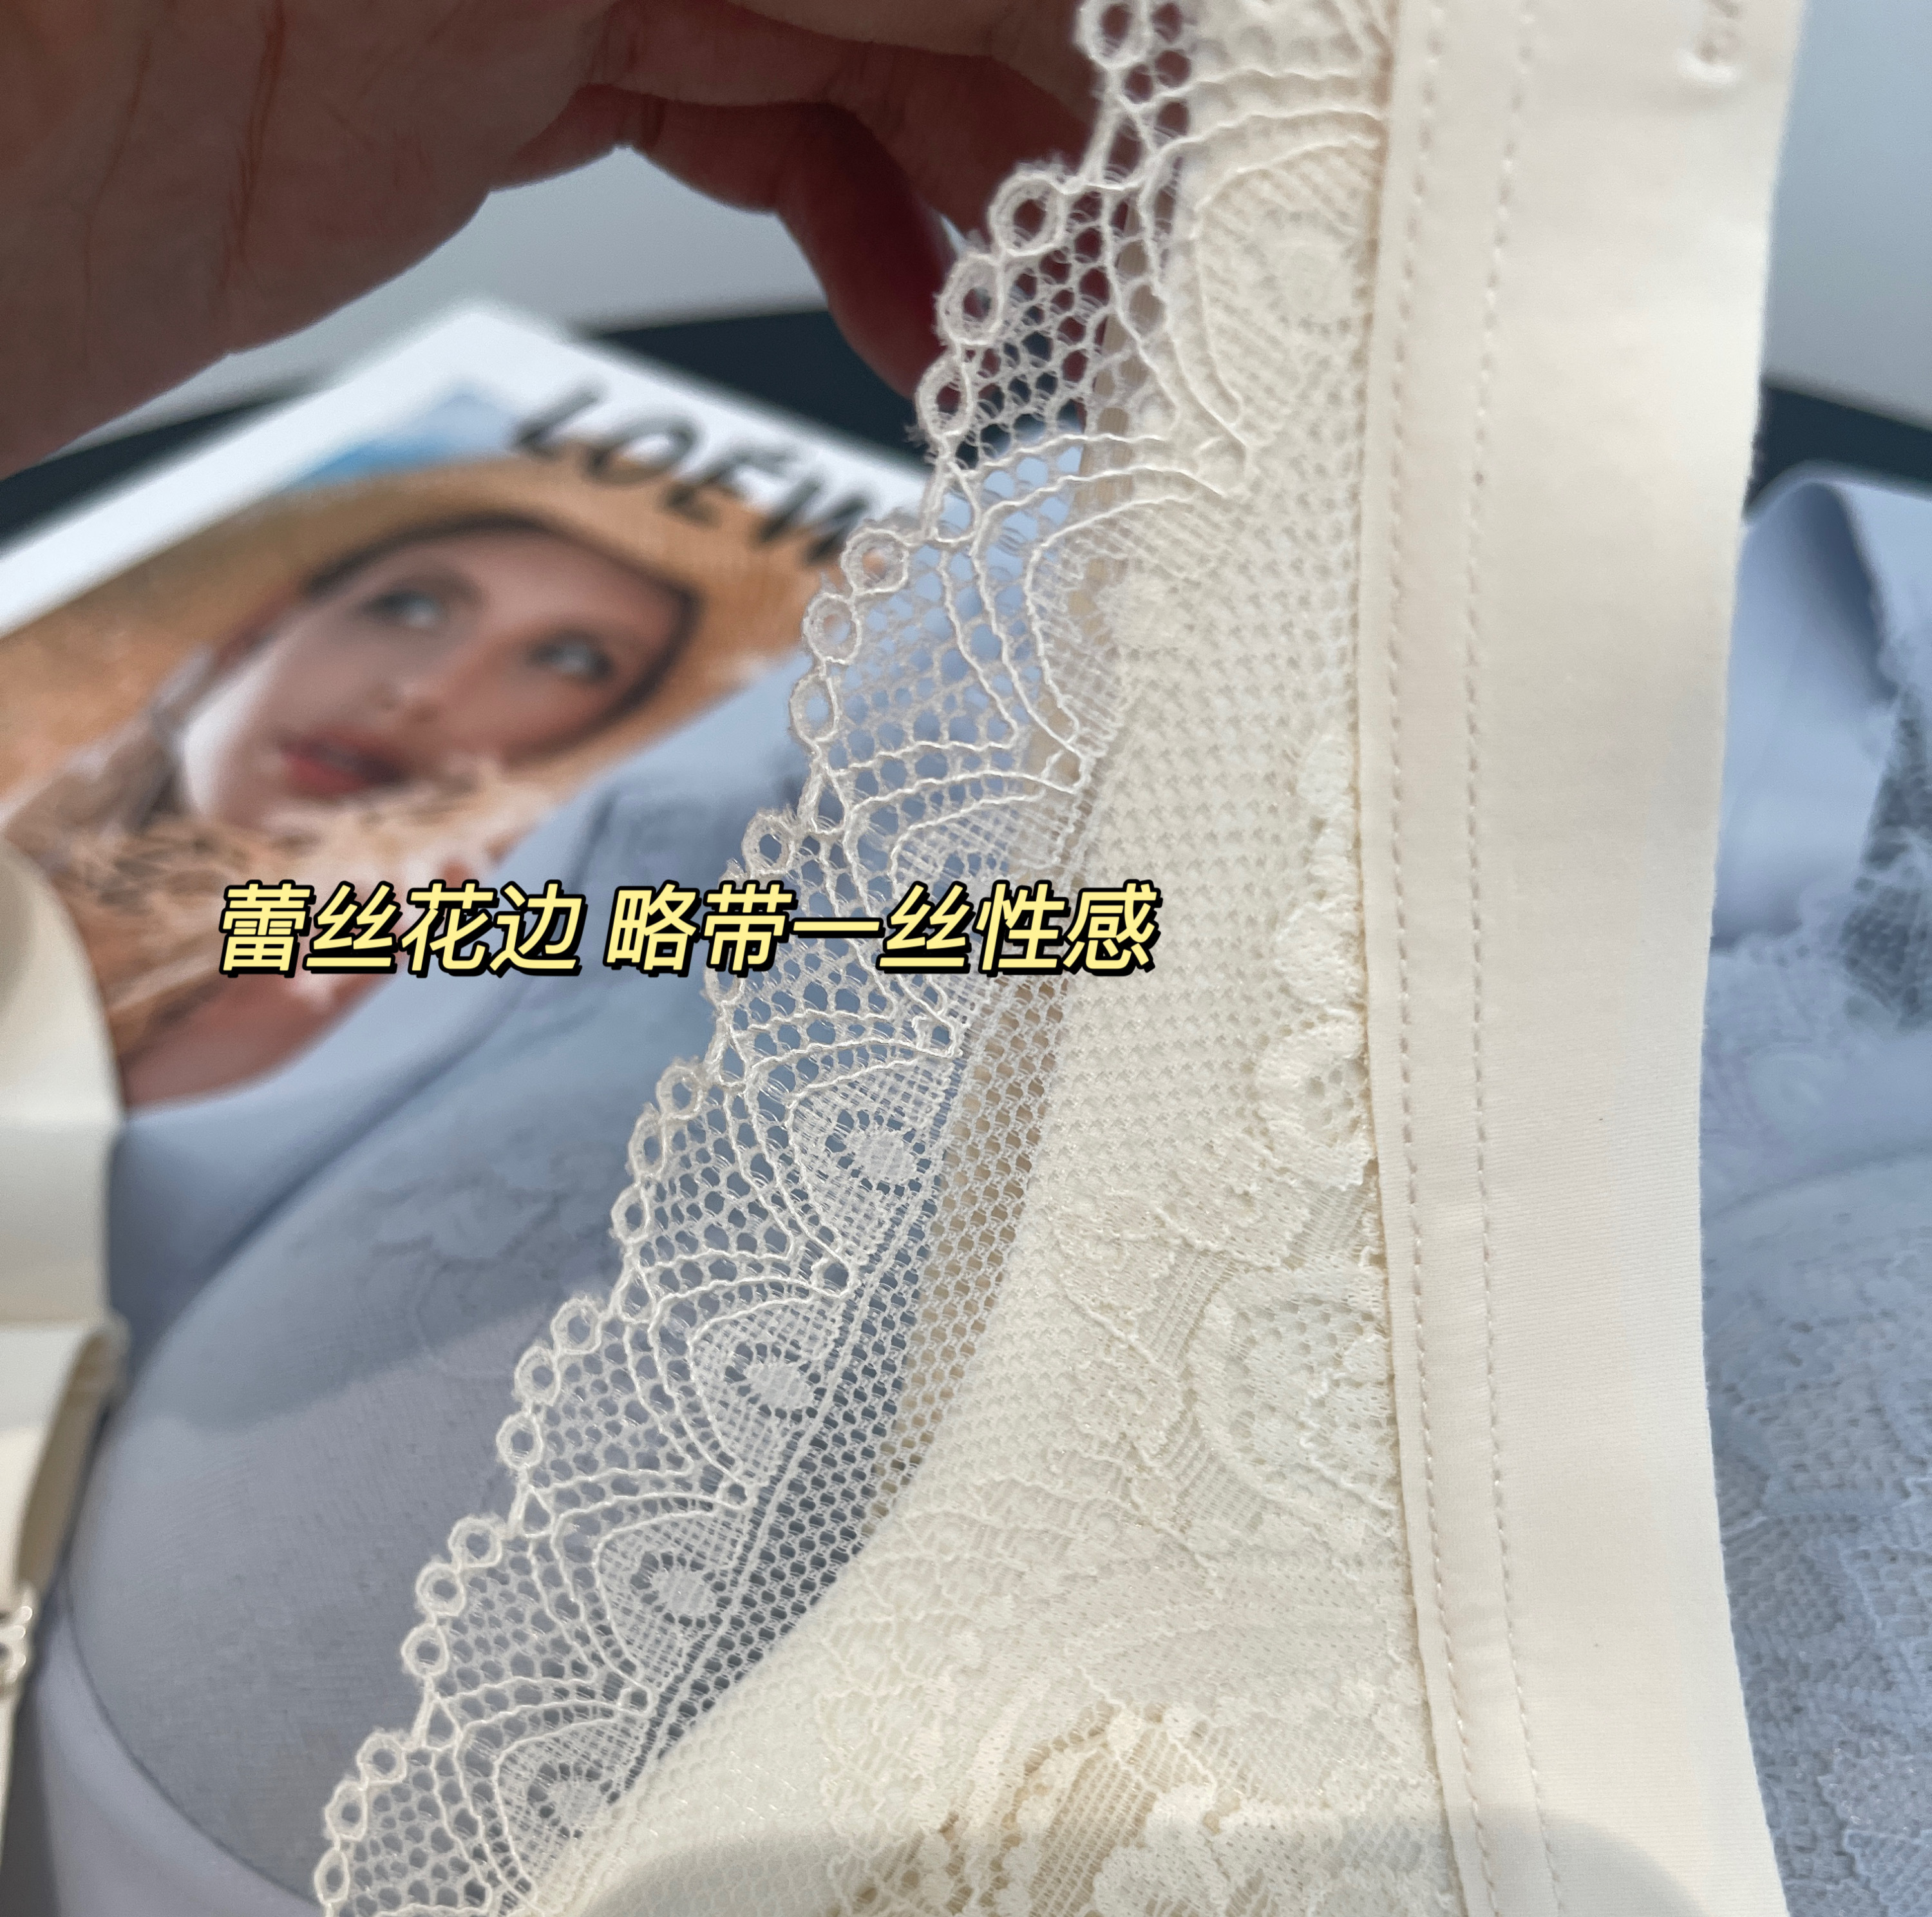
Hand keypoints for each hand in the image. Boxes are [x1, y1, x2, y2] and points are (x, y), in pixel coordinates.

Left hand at [0, 0, 1089, 475]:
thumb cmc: (121, 44)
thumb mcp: (555, 2)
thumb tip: (1075, 29)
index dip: (1101, 22)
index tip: (1222, 115)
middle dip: (1070, 93)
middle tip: (1182, 251)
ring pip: (855, 28)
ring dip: (990, 173)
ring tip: (1069, 315)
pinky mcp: (513, 63)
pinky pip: (746, 114)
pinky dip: (854, 212)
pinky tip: (924, 311)